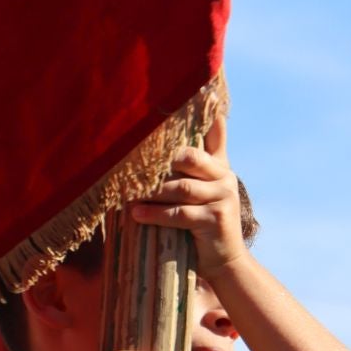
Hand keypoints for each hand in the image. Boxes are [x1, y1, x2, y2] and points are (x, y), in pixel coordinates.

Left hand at [127, 112, 247, 276]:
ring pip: (180, 187)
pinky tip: (135, 213)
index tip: (199, 88)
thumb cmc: (201, 225)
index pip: (213, 132)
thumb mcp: (198, 193)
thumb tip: (161, 148)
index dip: (207, 110)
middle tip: (129, 158)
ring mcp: (222, 198)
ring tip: (125, 192)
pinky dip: (154, 213)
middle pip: (189, 157)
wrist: (223, 263)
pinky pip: (179, 213)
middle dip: (160, 159)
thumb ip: (187, 170)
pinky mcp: (215, 220)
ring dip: (150, 191)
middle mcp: (225, 177)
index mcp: (219, 165)